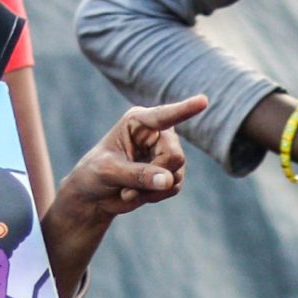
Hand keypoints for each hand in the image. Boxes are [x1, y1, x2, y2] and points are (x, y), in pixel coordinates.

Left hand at [53, 96, 206, 229]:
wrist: (95, 195)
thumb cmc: (94, 174)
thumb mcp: (108, 171)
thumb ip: (137, 174)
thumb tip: (168, 181)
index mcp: (138, 121)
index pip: (164, 116)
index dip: (184, 109)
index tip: (203, 101)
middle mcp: (157, 133)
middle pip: (174, 155)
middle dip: (155, 175)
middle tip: (129, 187)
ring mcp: (166, 152)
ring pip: (176, 173)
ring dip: (152, 189)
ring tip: (128, 190)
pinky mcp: (170, 172)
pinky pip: (174, 186)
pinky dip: (155, 196)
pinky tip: (138, 194)